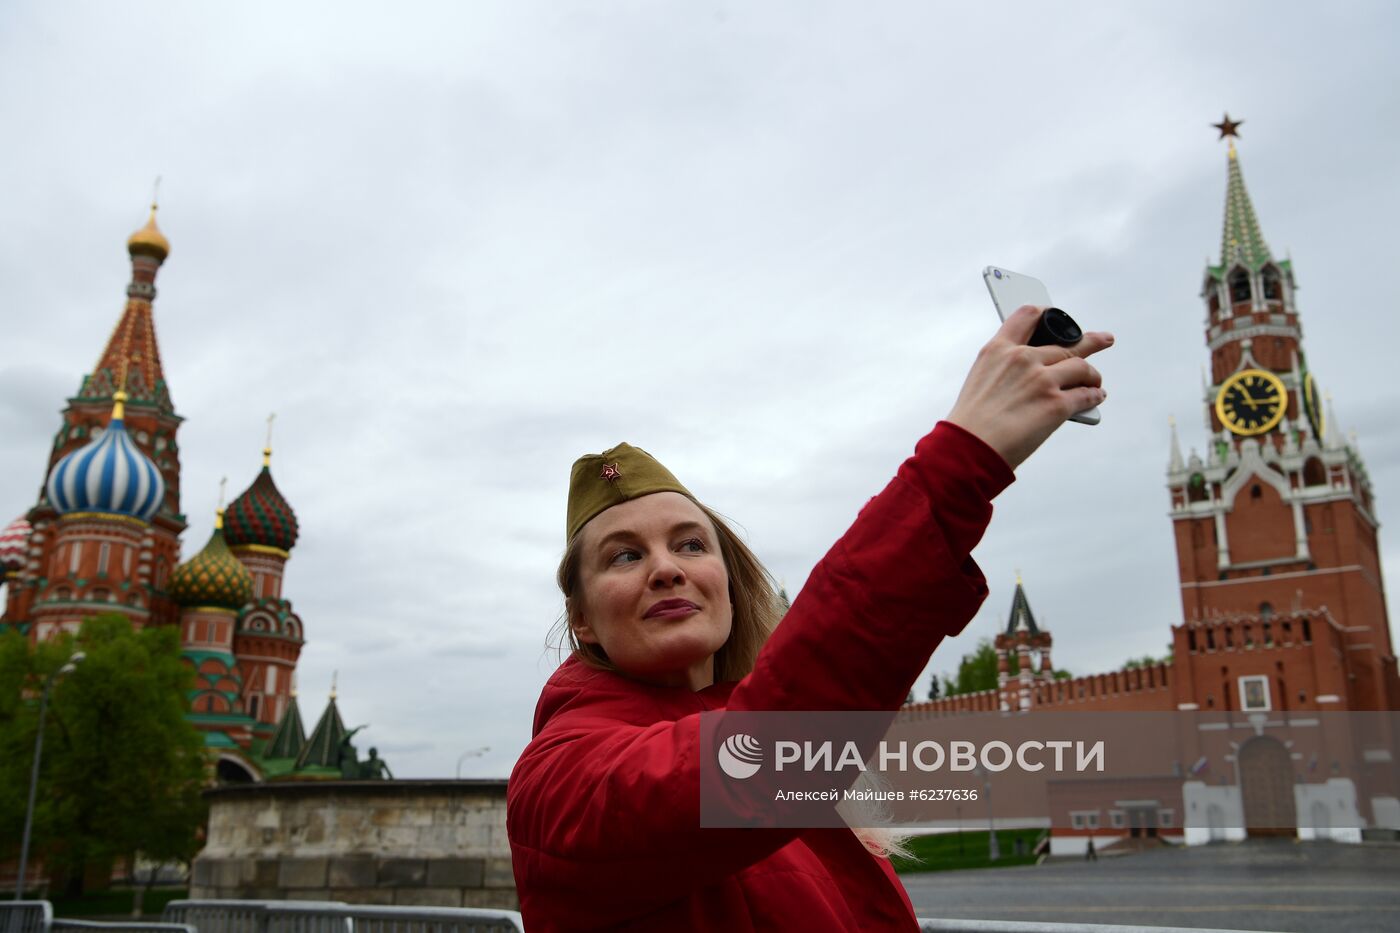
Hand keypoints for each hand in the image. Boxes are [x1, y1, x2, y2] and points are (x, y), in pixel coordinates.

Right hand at [946, 304, 1112, 469]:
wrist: (968, 449)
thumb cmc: (971, 422)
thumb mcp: (981, 381)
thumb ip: (1006, 370)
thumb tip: (1036, 374)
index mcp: (998, 350)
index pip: (1028, 317)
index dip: (1047, 315)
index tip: (1057, 319)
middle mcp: (1022, 359)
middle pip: (1065, 344)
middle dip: (1088, 342)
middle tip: (1103, 339)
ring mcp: (1041, 380)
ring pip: (1081, 368)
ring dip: (1092, 375)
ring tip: (1095, 381)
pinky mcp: (1057, 404)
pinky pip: (1086, 395)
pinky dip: (1094, 396)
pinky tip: (1096, 396)